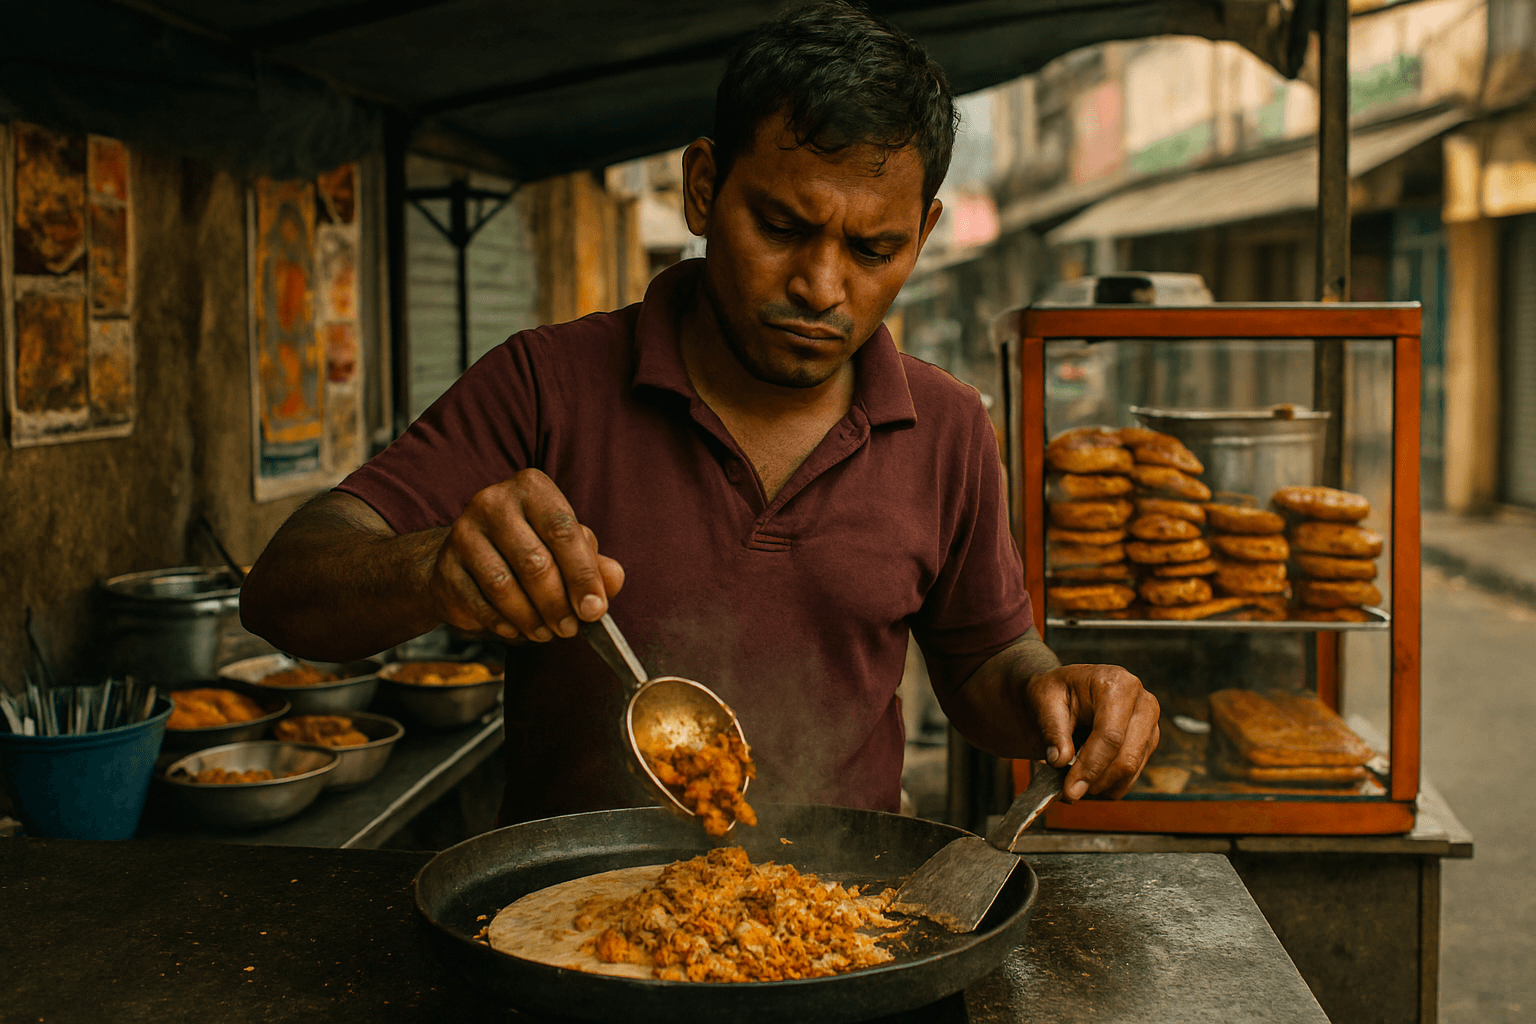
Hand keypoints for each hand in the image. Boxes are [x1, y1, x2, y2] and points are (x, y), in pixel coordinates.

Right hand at [427, 469, 624, 642]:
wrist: (466, 557)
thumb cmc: (529, 547)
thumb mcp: (567, 548)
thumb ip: (594, 563)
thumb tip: (613, 580)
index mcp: (532, 488)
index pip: (563, 530)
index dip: (583, 575)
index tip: (595, 610)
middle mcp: (494, 502)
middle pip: (535, 562)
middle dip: (558, 604)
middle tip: (570, 629)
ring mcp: (464, 533)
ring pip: (504, 586)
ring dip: (531, 618)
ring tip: (547, 632)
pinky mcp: (446, 566)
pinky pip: (478, 604)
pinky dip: (503, 624)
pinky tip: (518, 629)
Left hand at [1022, 664, 1159, 801]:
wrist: (1064, 690)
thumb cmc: (1055, 691)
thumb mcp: (1044, 701)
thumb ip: (1053, 731)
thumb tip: (1060, 760)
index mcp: (1116, 684)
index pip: (1110, 736)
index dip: (1090, 767)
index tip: (1070, 788)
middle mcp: (1141, 701)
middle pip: (1127, 756)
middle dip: (1097, 780)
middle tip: (1070, 792)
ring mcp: (1149, 722)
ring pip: (1133, 769)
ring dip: (1102, 784)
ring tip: (1074, 783)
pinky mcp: (1149, 740)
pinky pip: (1135, 773)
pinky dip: (1111, 784)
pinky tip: (1089, 780)